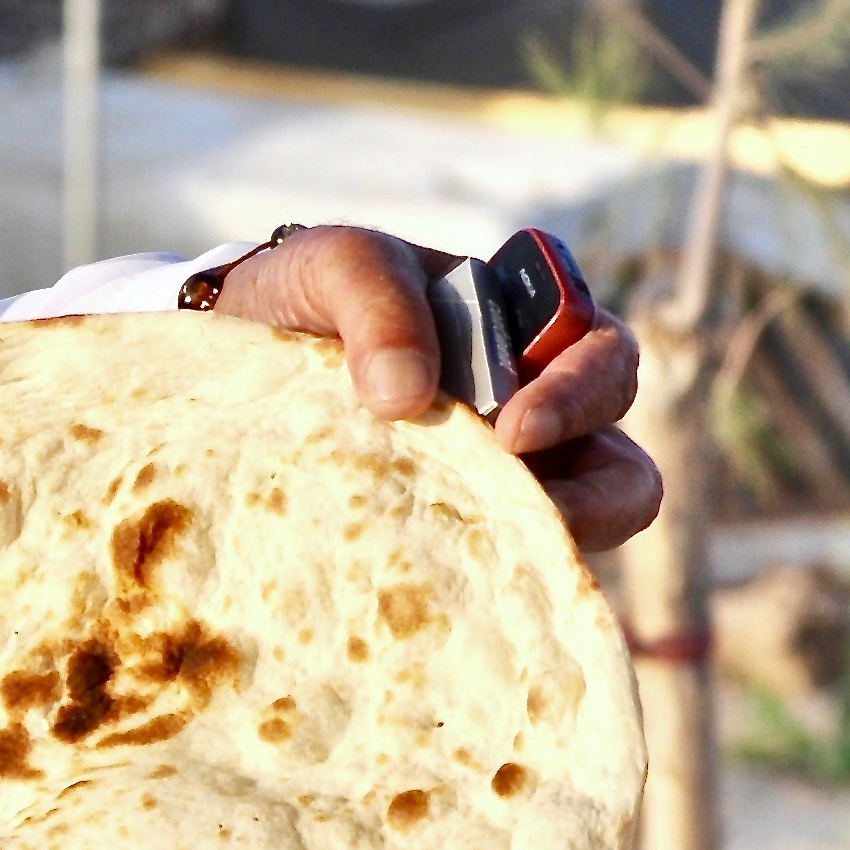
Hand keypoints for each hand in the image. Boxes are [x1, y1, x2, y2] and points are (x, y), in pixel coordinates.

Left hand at [208, 224, 662, 553]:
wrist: (229, 350)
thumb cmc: (304, 295)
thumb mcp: (336, 266)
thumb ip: (378, 305)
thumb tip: (405, 399)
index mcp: (528, 333)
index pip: (606, 361)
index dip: (582, 395)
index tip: (512, 428)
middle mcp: (530, 414)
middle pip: (620, 473)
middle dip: (591, 498)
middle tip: (514, 504)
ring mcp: (491, 485)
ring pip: (570, 539)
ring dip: (542, 548)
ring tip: (478, 558)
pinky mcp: (445, 539)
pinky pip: (492, 574)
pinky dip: (470, 581)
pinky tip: (415, 583)